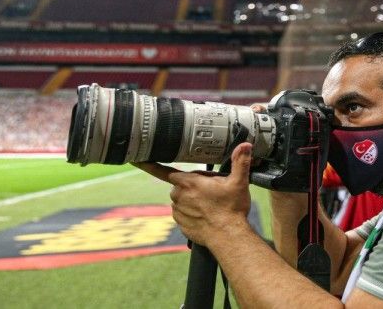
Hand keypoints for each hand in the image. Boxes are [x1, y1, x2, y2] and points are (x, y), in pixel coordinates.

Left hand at [133, 142, 253, 245]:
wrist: (228, 237)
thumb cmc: (231, 210)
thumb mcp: (239, 182)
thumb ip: (240, 162)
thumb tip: (245, 146)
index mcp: (190, 183)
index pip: (164, 170)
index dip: (150, 164)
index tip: (137, 160)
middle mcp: (180, 196)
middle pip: (180, 184)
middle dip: (192, 184)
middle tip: (210, 189)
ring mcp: (178, 211)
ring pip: (181, 199)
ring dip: (191, 199)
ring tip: (209, 204)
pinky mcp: (181, 224)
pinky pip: (182, 213)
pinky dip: (191, 212)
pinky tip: (205, 215)